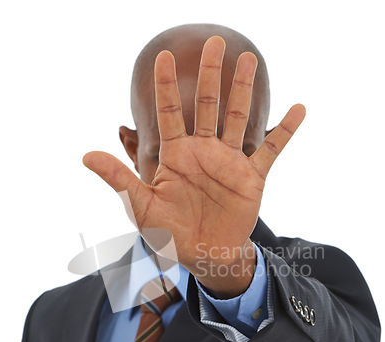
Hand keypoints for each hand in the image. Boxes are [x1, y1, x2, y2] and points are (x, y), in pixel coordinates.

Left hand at [83, 36, 304, 296]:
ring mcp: (228, 162)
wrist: (202, 256)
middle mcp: (202, 152)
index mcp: (175, 156)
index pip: (168, 113)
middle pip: (205, 105)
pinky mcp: (251, 177)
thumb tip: (85, 155)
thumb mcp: (140, 207)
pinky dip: (284, 130)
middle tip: (215, 42)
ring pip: (237, 118)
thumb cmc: (168, 234)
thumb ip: (119, 179)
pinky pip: (270, 149)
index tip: (162, 56)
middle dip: (209, 75)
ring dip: (243, 90)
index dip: (165, 85)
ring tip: (248, 60)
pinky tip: (299, 108)